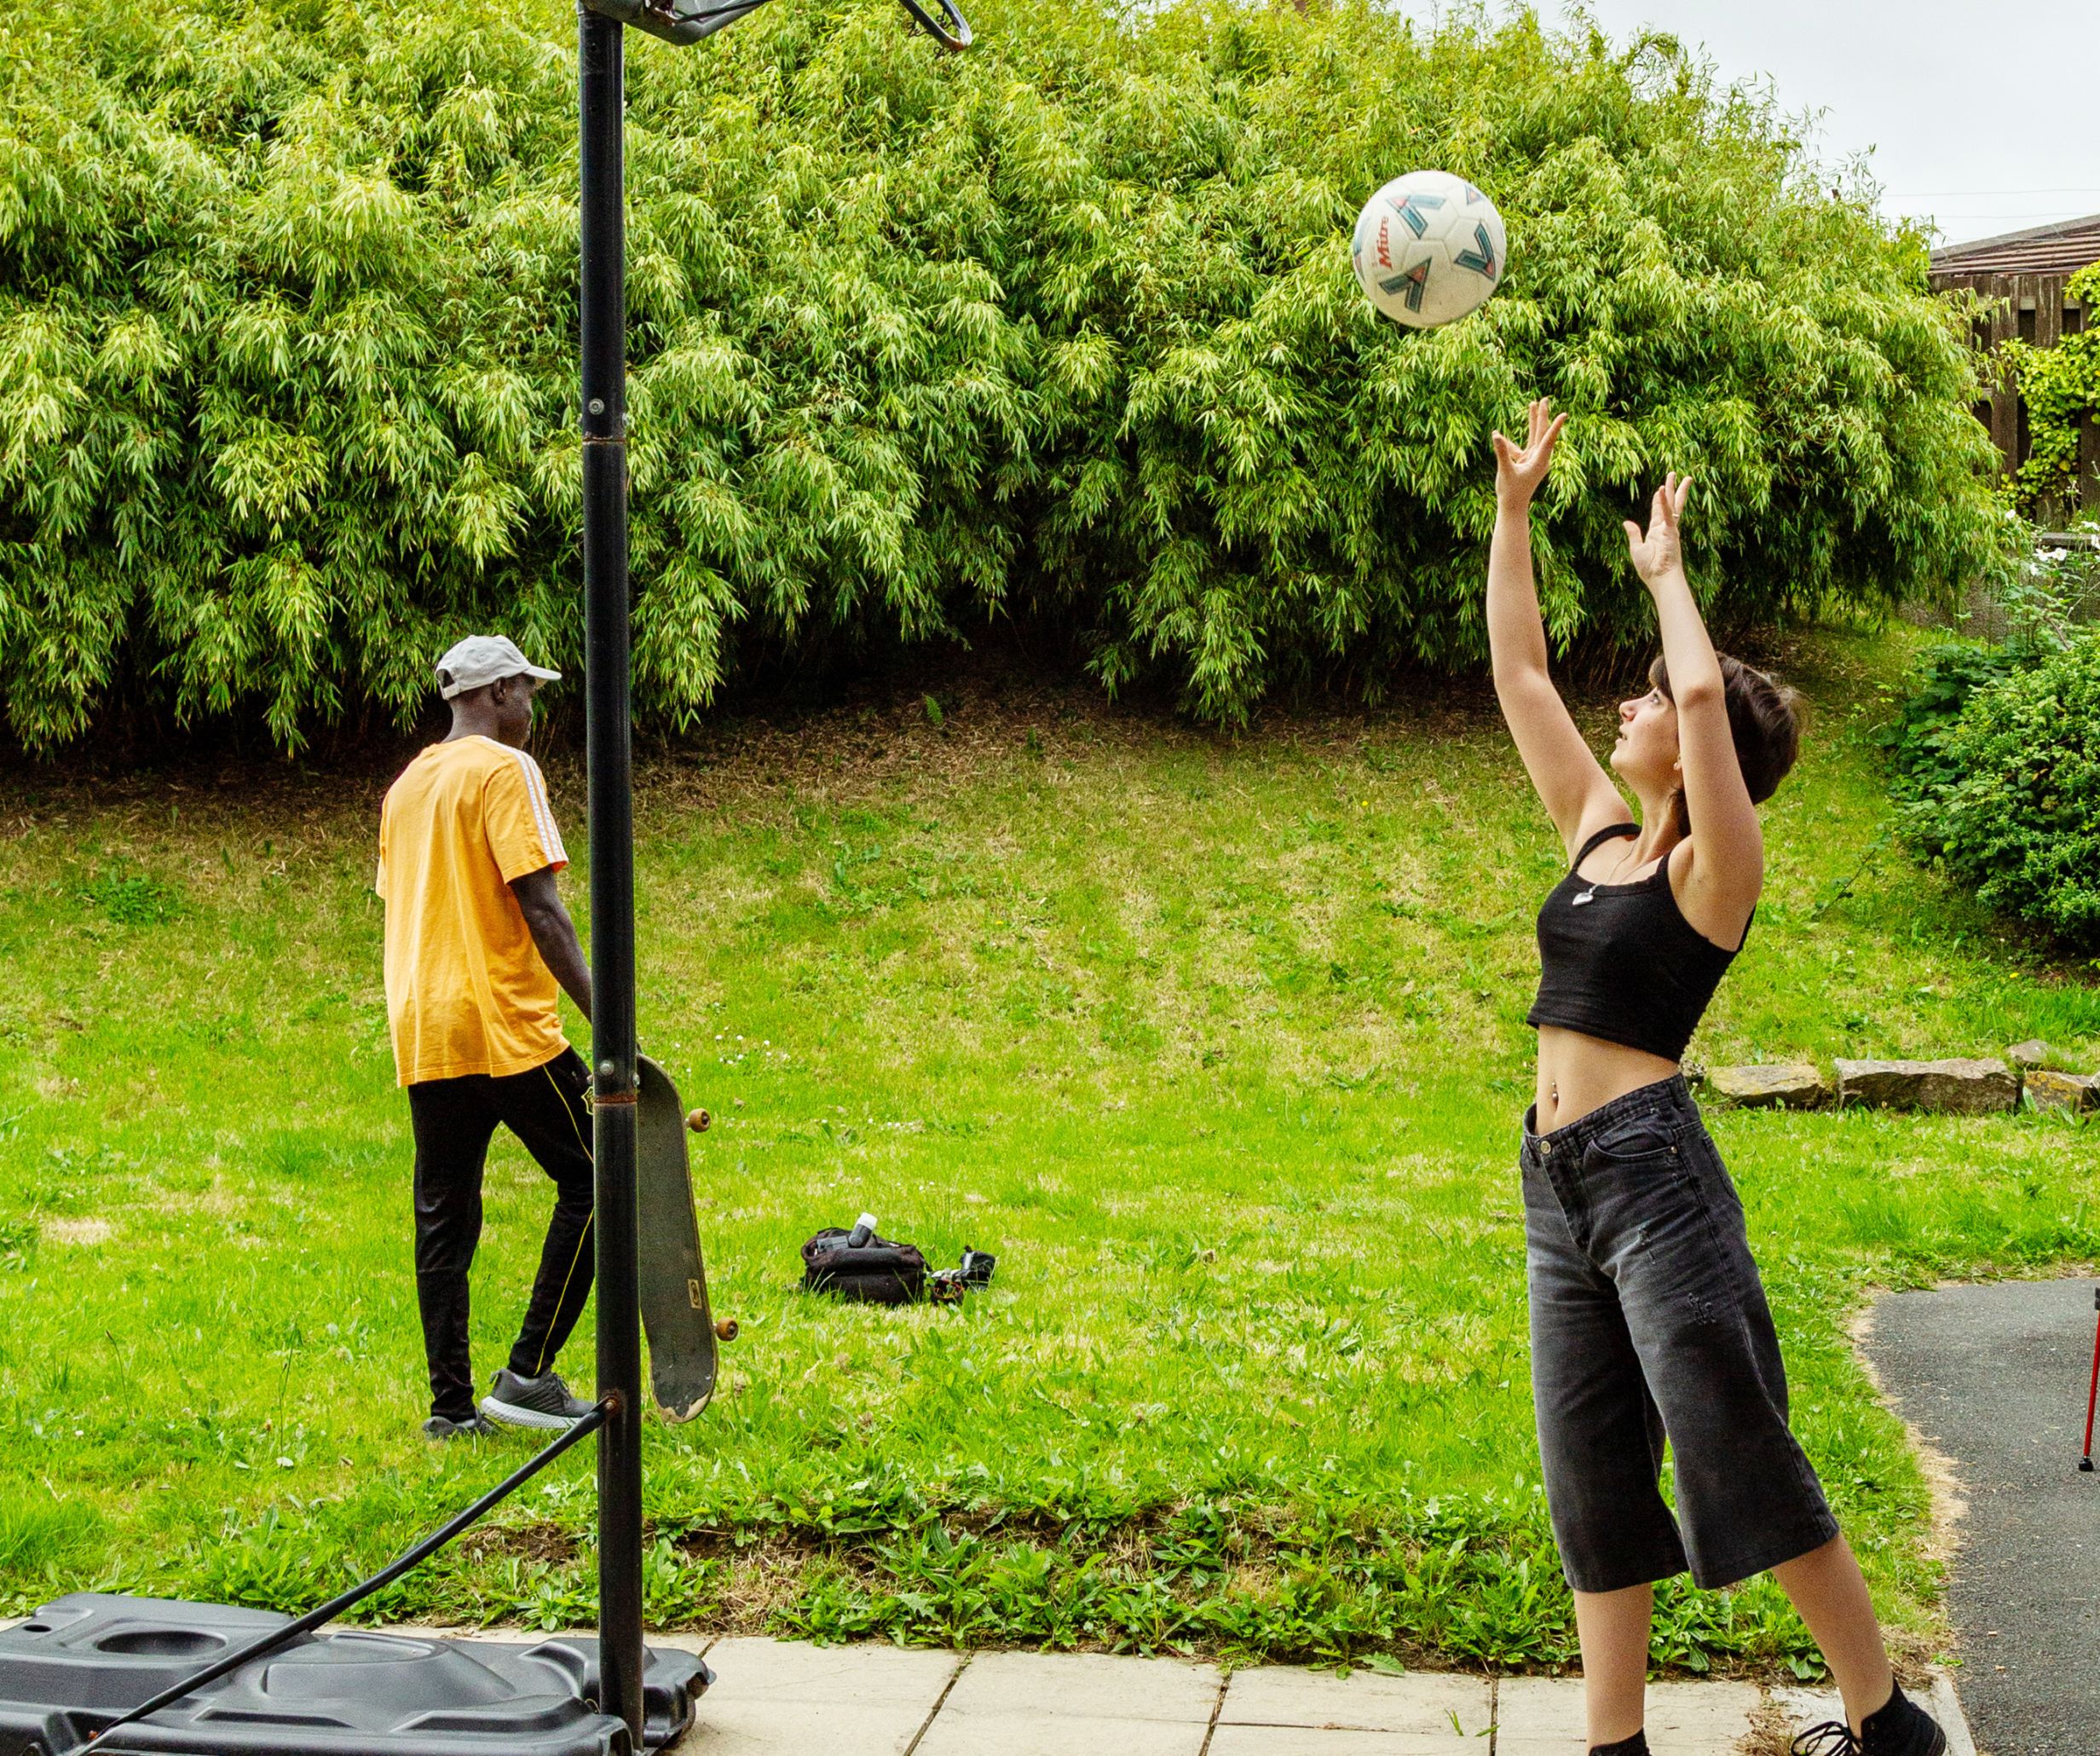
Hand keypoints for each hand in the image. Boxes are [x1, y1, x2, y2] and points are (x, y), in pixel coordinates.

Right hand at [1491, 398, 1566, 507]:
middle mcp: (1540, 458)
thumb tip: (1496, 435)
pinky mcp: (1526, 462)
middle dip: (1543, 415)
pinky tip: (1499, 437)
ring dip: (1533, 421)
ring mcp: (1533, 459)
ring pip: (1534, 436)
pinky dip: (1511, 443)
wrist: (1512, 507)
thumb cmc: (1510, 492)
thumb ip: (1502, 452)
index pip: (1548, 440)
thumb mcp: (1505, 471)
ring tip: (1533, 404)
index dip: (1555, 426)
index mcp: (1540, 461)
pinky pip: (1520, 447)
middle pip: (1542, 432)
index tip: (1564, 414)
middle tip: (1545, 399)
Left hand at [1623, 472, 1691, 586]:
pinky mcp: (1670, 531)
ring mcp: (1669, 528)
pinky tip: (1661, 490)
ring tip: (1675, 474)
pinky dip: (1663, 502)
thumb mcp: (1636, 549)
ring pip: (1672, 504)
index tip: (1660, 488)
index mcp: (1656, 532)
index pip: (1659, 511)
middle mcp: (1665, 528)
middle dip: (1672, 488)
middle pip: (1670, 503)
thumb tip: (1626, 522)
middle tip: (1674, 474)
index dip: (1659, 499)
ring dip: (1673, 489)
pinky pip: (1667, 513)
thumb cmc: (1649, 569)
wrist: (1659, 579)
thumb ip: (1633, 534)